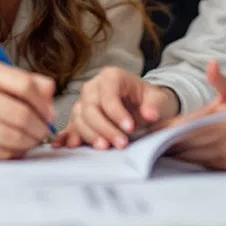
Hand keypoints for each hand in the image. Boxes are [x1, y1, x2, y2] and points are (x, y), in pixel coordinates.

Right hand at [0, 55, 55, 159]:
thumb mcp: (0, 77)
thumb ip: (30, 82)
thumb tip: (51, 100)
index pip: (25, 85)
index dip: (44, 103)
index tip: (50, 113)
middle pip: (20, 114)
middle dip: (40, 127)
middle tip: (45, 131)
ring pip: (13, 137)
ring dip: (30, 142)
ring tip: (33, 139)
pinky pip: (0, 153)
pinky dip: (14, 152)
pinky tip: (15, 146)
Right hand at [57, 67, 179, 149]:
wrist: (143, 106)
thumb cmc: (149, 100)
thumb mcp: (158, 99)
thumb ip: (155, 105)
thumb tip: (149, 114)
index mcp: (112, 77)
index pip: (108, 95)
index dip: (117, 113)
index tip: (130, 128)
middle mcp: (93, 87)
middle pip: (91, 107)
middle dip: (105, 127)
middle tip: (121, 144)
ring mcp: (84, 102)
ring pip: (80, 118)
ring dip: (91, 135)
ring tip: (104, 148)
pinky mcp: (80, 117)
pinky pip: (71, 126)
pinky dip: (69, 136)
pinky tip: (67, 145)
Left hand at [162, 61, 225, 169]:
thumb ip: (220, 80)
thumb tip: (212, 64)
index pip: (194, 124)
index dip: (173, 126)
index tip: (154, 126)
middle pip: (191, 142)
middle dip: (167, 140)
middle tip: (147, 138)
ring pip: (193, 156)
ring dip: (173, 152)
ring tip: (152, 146)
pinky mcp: (225, 170)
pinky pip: (199, 165)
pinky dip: (183, 160)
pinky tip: (170, 154)